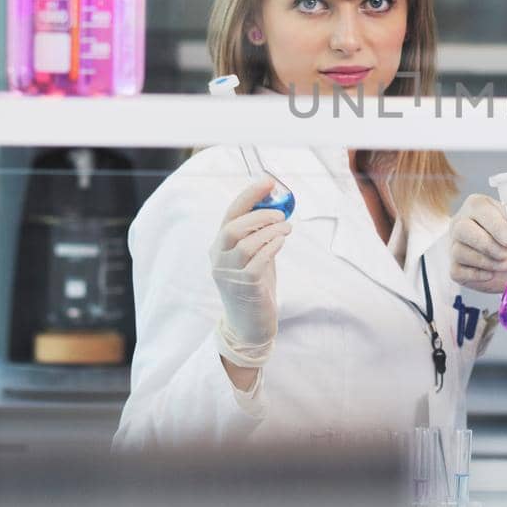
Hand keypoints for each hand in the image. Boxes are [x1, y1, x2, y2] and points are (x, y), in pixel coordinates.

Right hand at [209, 177, 292, 367]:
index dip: (249, 195)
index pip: (230, 214)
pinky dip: (272, 245)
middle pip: (233, 227)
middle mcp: (219, 258)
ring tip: (287, 228)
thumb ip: (260, 235)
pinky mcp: (245, 286)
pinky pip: (258, 260)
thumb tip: (278, 208)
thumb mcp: (254, 255)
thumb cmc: (254, 286)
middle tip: (280, 213)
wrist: (249, 324)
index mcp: (219, 246)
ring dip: (270, 230)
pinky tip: (281, 241)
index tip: (268, 182)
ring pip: (245, 243)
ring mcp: (229, 273)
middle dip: (258, 214)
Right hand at [450, 193, 506, 294]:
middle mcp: (462, 222)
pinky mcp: (455, 267)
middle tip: (506, 255)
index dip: (495, 226)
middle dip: (488, 245)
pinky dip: (478, 275)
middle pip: (463, 229)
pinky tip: (492, 273)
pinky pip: (458, 271)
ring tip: (506, 265)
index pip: (480, 209)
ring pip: (460, 252)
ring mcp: (456, 245)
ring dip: (488, 262)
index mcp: (479, 205)